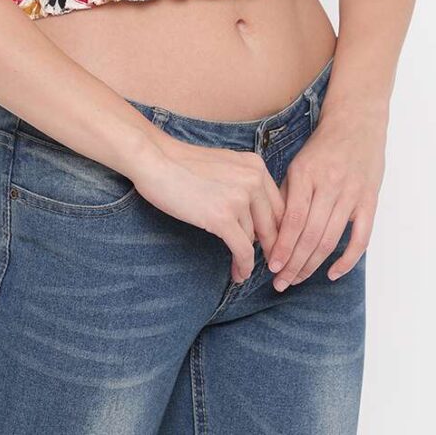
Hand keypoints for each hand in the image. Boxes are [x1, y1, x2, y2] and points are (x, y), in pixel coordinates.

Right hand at [131, 135, 285, 282]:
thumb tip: (257, 218)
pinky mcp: (222, 217)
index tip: (273, 246)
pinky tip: (239, 274)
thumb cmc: (184, 164)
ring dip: (250, 258)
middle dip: (270, 248)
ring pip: (255, 239)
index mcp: (256, 165)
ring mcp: (239, 198)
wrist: (156, 160)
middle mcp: (253, 179)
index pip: (279, 205)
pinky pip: (243, 250)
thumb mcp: (226, 165)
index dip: (278, 230)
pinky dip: (243, 266)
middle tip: (268, 265)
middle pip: (272, 224)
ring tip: (242, 269)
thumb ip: (246, 184)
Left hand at [266, 100, 386, 288]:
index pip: (293, 220)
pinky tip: (333, 272)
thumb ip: (287, 194)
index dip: (282, 247)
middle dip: (294, 263)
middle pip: (310, 235)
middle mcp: (330, 185)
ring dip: (313, 265)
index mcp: (307, 174)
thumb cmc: (323, 145)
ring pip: (331, 239)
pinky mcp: (369, 201)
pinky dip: (348, 259)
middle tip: (281, 283)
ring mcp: (352, 194)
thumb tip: (270, 228)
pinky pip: (361, 238)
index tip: (271, 266)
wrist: (357, 122)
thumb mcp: (298, 163)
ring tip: (298, 280)